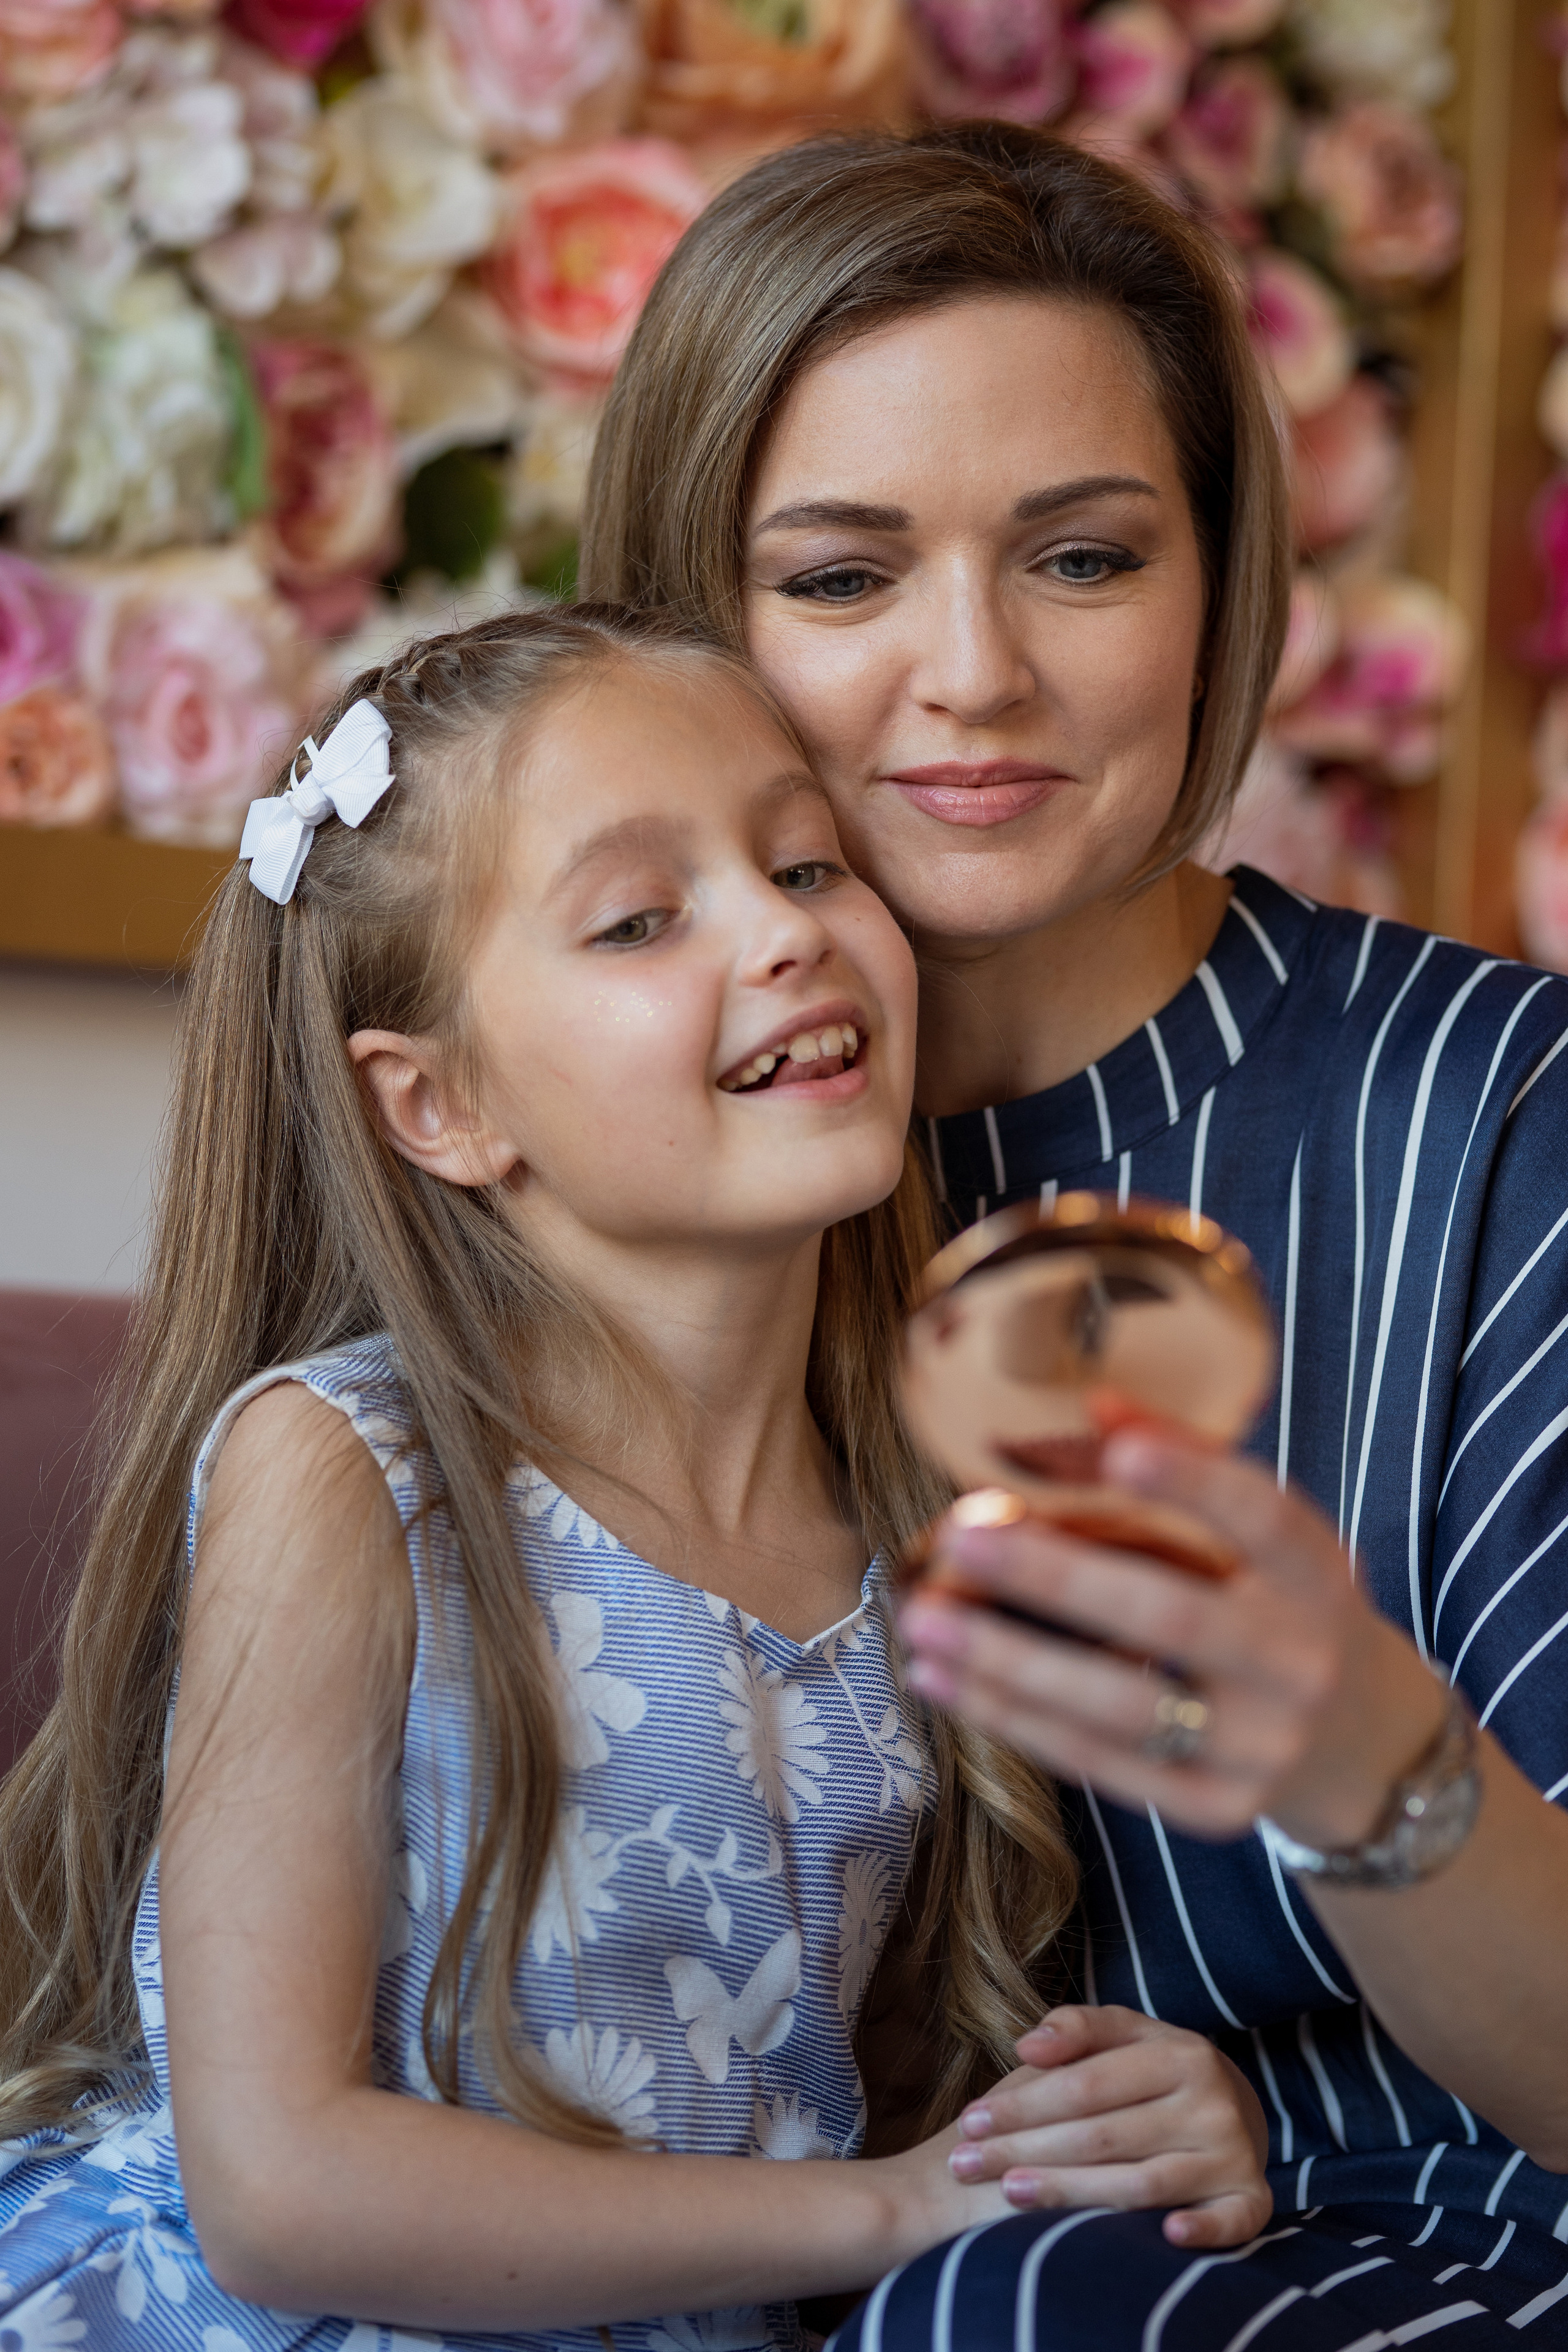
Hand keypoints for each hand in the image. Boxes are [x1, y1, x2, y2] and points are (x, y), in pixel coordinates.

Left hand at [900, 1431, 1447, 1848]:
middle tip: (961, 1536)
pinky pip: (1101, 1764)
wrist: (1363, 1744)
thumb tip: (1096, 1407)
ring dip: (1008, 1662)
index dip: (1193, 1483)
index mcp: (1316, 1576)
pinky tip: (944, 1682)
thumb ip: (1192, 1466)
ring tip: (922, 1622)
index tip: (1115, 1451)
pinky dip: (1015, 1721)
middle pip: (1171, 1617)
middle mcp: (1297, 1663)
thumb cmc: (1286, 1608)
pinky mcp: (1214, 1808)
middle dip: (1055, 1578)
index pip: (1262, 1518)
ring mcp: (1259, 1747)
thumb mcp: (1272, 1539)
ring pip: (1121, 1705)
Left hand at [947, 2006, 1271, 2248]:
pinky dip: (1202, 2231)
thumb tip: (1027, 2046)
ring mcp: (1232, 2153)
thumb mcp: (1123, 2034)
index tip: (968, 2123)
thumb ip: (1075, 2028)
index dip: (1022, 2105)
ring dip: (1071, 2193)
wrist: (1232, 2107)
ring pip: (1142, 2183)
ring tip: (1009, 2193)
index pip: (1085, 2084)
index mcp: (1179, 2053)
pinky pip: (1231, 2222)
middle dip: (1026, 2150)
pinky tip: (1165, 2237)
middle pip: (1103, 2135)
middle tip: (966, 2166)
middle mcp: (1211, 2102)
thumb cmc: (1153, 2071)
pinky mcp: (1250, 2200)